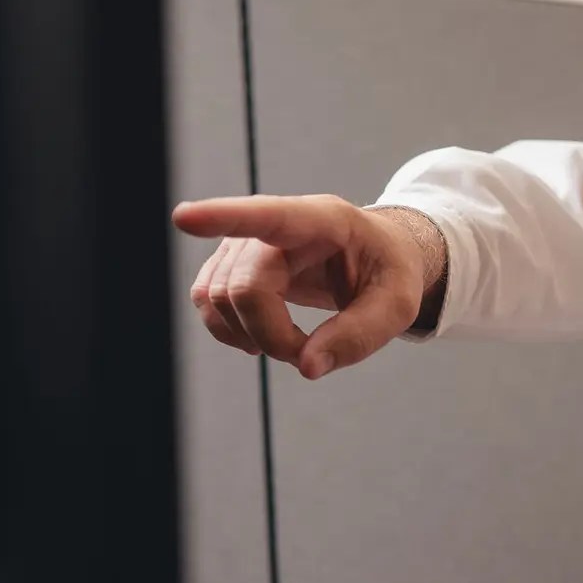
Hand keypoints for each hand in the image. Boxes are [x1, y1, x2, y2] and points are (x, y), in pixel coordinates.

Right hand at [176, 195, 445, 378]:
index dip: (224, 217)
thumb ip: (358, 336)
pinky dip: (230, 331)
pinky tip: (261, 337)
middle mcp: (276, 226)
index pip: (269, 215)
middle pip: (243, 287)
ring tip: (292, 343)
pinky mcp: (233, 263)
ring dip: (249, 335)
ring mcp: (248, 242)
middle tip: (306, 352)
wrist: (376, 258)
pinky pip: (207, 301)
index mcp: (324, 220)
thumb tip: (306, 367)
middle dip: (270, 335)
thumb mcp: (397, 306)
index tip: (185, 218)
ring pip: (216, 296)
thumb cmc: (389, 273)